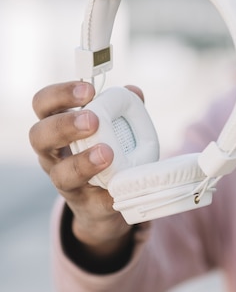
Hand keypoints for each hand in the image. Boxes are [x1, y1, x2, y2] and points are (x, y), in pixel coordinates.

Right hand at [29, 81, 141, 258]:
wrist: (104, 202)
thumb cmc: (103, 152)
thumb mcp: (111, 127)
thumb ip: (122, 107)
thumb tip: (134, 91)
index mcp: (57, 128)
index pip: (43, 104)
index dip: (60, 94)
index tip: (89, 90)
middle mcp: (52, 155)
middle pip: (39, 136)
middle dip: (64, 125)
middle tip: (92, 120)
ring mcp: (66, 182)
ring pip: (60, 174)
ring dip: (82, 162)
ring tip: (106, 153)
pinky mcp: (87, 206)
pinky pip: (95, 202)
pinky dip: (108, 194)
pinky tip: (120, 187)